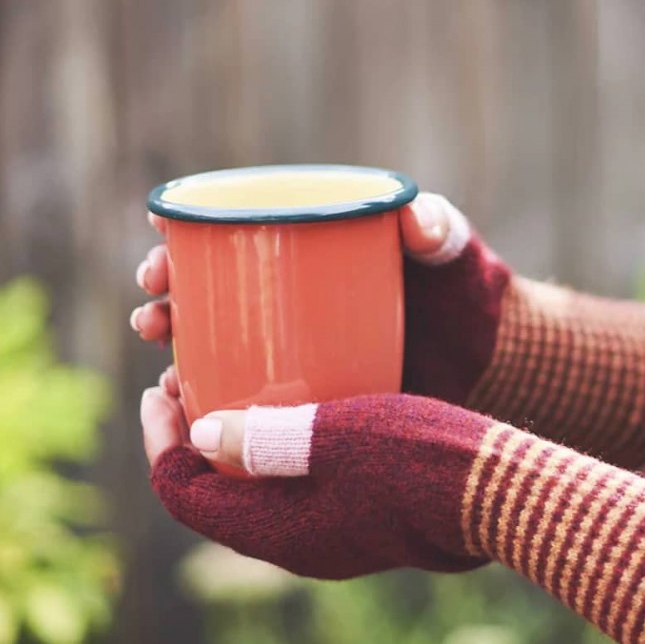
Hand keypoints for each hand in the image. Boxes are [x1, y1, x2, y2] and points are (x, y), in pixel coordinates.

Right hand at [130, 195, 511, 405]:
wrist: (490, 359)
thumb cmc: (465, 291)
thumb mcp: (452, 253)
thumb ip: (440, 229)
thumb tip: (415, 218)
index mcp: (304, 254)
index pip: (230, 234)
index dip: (184, 231)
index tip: (160, 228)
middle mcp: (285, 301)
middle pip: (206, 294)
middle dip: (164, 300)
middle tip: (154, 313)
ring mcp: (290, 355)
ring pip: (212, 353)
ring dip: (174, 363)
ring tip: (162, 381)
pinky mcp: (303, 403)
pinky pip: (243, 408)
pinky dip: (209, 416)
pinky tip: (188, 426)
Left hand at [146, 387, 644, 643]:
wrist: (506, 493)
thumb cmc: (423, 459)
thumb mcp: (338, 435)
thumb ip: (265, 439)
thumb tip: (202, 436)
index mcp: (280, 530)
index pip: (184, 493)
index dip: (159, 441)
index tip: (161, 384)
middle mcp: (298, 543)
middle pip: (216, 494)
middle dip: (192, 438)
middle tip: (192, 378)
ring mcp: (333, 536)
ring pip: (257, 492)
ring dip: (235, 444)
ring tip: (238, 386)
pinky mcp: (362, 521)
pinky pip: (297, 490)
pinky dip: (277, 452)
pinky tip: (300, 407)